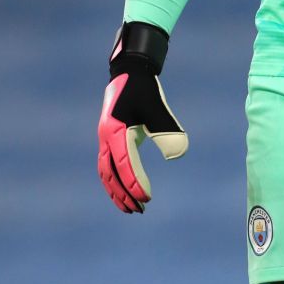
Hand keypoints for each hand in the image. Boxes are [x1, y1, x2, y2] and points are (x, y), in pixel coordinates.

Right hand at [97, 22, 187, 212]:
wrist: (130, 72)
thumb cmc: (144, 89)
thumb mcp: (158, 108)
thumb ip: (168, 129)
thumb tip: (178, 155)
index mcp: (115, 131)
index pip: (125, 164)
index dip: (135, 183)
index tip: (147, 199)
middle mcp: (107, 138)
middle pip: (111, 174)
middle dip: (123, 194)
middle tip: (140, 210)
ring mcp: (106, 139)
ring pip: (106, 173)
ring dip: (117, 191)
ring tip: (131, 209)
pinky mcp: (110, 139)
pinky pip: (108, 166)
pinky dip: (115, 181)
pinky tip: (127, 191)